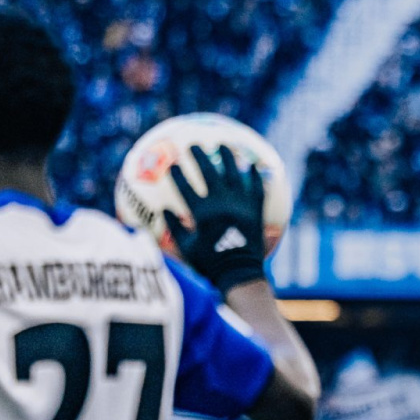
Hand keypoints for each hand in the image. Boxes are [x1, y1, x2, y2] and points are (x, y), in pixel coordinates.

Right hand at [166, 145, 268, 291]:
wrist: (241, 274)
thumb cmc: (210, 264)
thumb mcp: (186, 249)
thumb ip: (174, 228)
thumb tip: (163, 210)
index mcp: (202, 213)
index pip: (185, 187)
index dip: (178, 174)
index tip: (172, 164)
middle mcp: (221, 204)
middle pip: (208, 172)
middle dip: (199, 155)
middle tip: (193, 145)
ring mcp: (240, 205)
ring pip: (233, 173)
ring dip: (227, 156)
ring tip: (222, 145)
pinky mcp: (255, 210)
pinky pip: (256, 188)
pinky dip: (254, 175)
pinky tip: (252, 165)